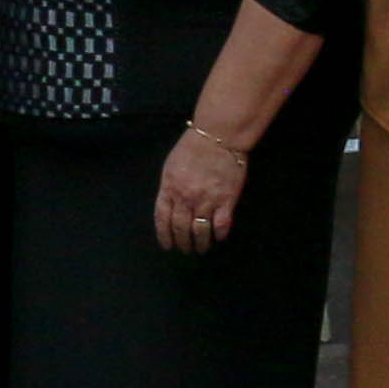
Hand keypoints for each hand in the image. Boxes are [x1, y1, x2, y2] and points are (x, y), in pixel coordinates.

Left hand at [155, 125, 248, 252]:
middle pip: (180, 228)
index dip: (164, 235)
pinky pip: (221, 224)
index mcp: (169, 189)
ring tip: (202, 249)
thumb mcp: (171, 167)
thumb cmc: (192, 148)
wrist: (218, 137)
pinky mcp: (226, 201)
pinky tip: (219, 237)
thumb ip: (169, 187)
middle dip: (182, 242)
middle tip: (186, 250)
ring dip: (200, 243)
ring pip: (200, 231)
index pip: (162, 219)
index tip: (168, 246)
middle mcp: (185, 199)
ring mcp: (206, 201)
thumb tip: (170, 204)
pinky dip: (220, 233)